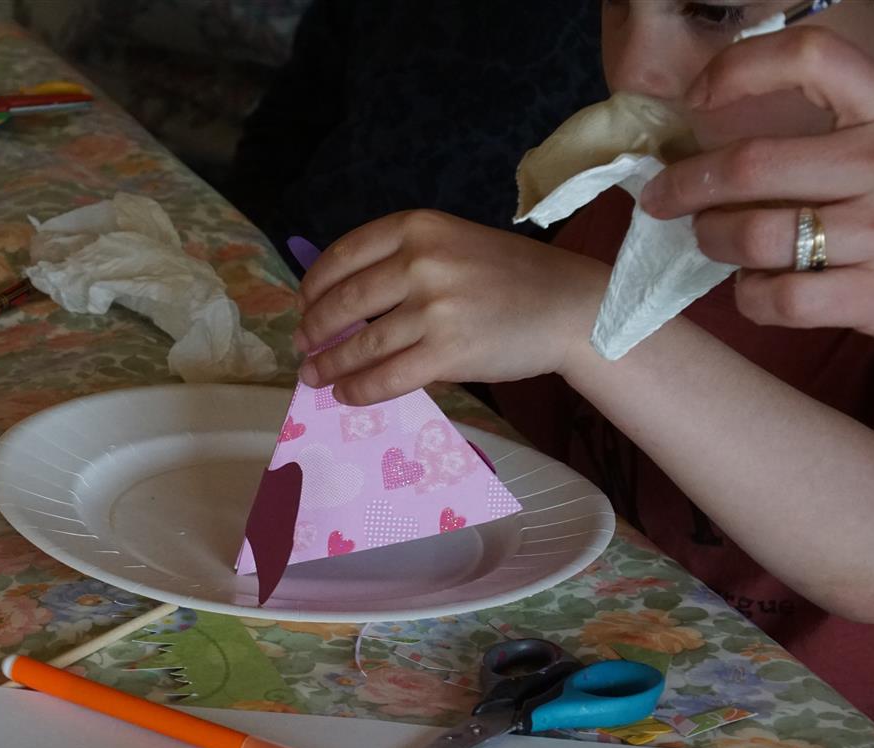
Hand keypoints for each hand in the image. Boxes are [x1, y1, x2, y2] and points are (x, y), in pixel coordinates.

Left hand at [293, 210, 605, 404]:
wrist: (569, 305)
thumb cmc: (511, 277)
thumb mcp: (454, 244)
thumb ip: (404, 261)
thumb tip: (341, 302)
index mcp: (419, 228)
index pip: (344, 255)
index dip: (315, 284)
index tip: (304, 304)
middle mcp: (422, 262)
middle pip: (345, 301)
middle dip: (315, 329)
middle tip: (303, 346)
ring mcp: (434, 308)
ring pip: (361, 344)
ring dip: (329, 365)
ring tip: (315, 375)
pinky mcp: (447, 352)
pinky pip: (387, 377)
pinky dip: (359, 389)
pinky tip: (346, 393)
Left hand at [639, 27, 873, 364]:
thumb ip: (855, 136)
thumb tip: (749, 149)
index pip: (813, 58)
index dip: (739, 68)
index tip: (699, 97)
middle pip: (751, 164)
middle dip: (684, 184)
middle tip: (661, 197)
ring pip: (752, 235)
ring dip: (712, 242)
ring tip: (712, 243)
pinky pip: (777, 298)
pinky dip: (750, 298)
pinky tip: (756, 290)